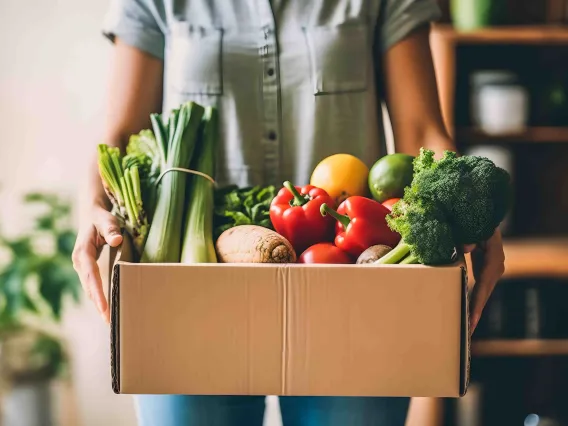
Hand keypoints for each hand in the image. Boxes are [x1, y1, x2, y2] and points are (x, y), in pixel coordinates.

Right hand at [72, 205, 122, 322]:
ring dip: (98, 304)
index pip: (91, 275)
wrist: (91, 215)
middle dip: (98, 304)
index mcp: (83, 252)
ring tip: (109, 320)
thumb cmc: (101, 218)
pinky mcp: (87, 269)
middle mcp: (79, 262)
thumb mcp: (106, 220)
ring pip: (89, 288)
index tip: (104, 307)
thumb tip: (116, 240)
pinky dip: (98, 297)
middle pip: (89, 287)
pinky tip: (107, 308)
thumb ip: (111, 229)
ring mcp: (82, 267)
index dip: (97, 292)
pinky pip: (92, 285)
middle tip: (109, 320)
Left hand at [464, 228, 504, 334]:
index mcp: (493, 260)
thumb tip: (465, 247)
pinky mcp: (486, 272)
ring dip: (474, 309)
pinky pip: (479, 289)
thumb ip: (470, 237)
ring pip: (483, 294)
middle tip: (467, 332)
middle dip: (475, 313)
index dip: (477, 303)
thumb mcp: (475, 227)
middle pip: (484, 294)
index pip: (483, 285)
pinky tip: (467, 312)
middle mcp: (496, 268)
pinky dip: (473, 300)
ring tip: (466, 328)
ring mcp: (492, 271)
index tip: (471, 319)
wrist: (485, 219)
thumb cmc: (477, 222)